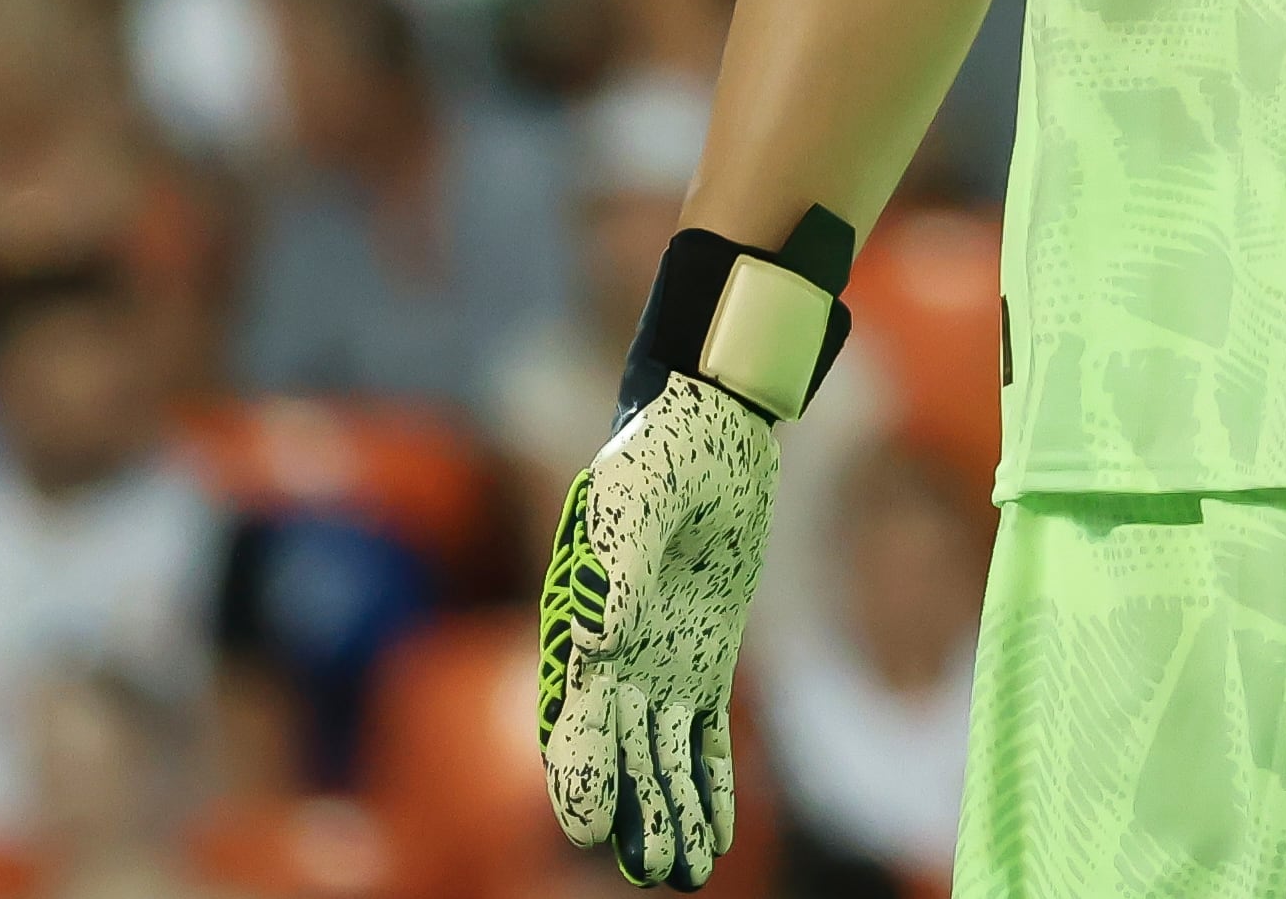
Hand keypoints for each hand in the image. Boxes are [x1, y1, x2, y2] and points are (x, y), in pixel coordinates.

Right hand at [536, 375, 776, 887]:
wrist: (714, 432)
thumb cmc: (664, 451)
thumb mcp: (638, 492)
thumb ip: (619, 560)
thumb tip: (600, 639)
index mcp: (578, 622)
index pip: (569, 714)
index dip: (576, 772)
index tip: (585, 827)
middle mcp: (610, 658)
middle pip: (613, 754)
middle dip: (630, 814)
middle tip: (652, 871)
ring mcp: (656, 666)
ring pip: (657, 759)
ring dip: (669, 818)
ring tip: (684, 876)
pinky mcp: (703, 664)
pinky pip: (702, 738)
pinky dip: (707, 788)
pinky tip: (717, 838)